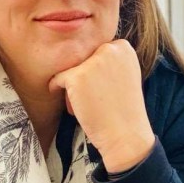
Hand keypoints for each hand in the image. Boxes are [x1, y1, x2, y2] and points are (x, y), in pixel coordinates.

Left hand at [48, 40, 154, 172]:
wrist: (126, 135)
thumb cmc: (123, 109)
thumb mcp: (124, 75)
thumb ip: (108, 61)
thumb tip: (83, 56)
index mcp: (123, 47)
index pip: (96, 53)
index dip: (96, 72)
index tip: (104, 89)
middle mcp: (109, 49)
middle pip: (82, 59)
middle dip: (84, 77)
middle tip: (96, 98)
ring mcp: (92, 62)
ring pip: (70, 69)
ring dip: (73, 86)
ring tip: (88, 104)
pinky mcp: (76, 77)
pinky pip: (58, 79)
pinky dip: (59, 91)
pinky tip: (75, 107)